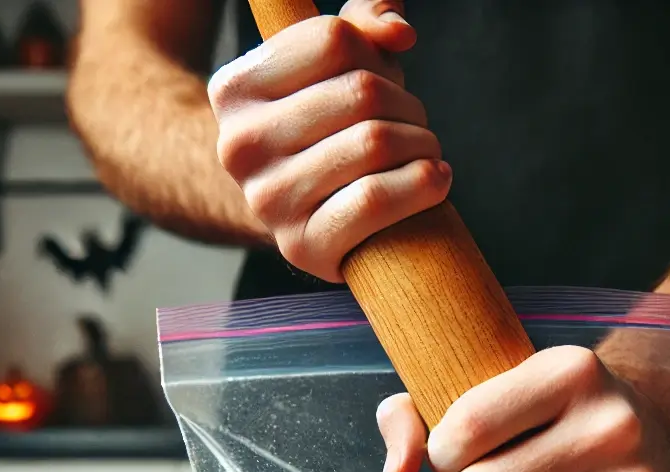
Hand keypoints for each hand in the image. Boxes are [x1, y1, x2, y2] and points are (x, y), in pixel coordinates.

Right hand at [208, 1, 449, 281]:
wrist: (299, 221)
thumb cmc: (324, 135)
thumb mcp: (331, 71)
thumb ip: (360, 26)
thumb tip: (397, 32)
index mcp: (234, 89)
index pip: (335, 41)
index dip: (378, 57)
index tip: (387, 83)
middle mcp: (239, 146)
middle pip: (362, 93)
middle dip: (409, 107)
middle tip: (419, 127)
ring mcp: (268, 201)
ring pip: (375, 144)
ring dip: (424, 146)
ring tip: (428, 156)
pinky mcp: (302, 246)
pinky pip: (374, 201)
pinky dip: (421, 187)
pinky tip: (435, 182)